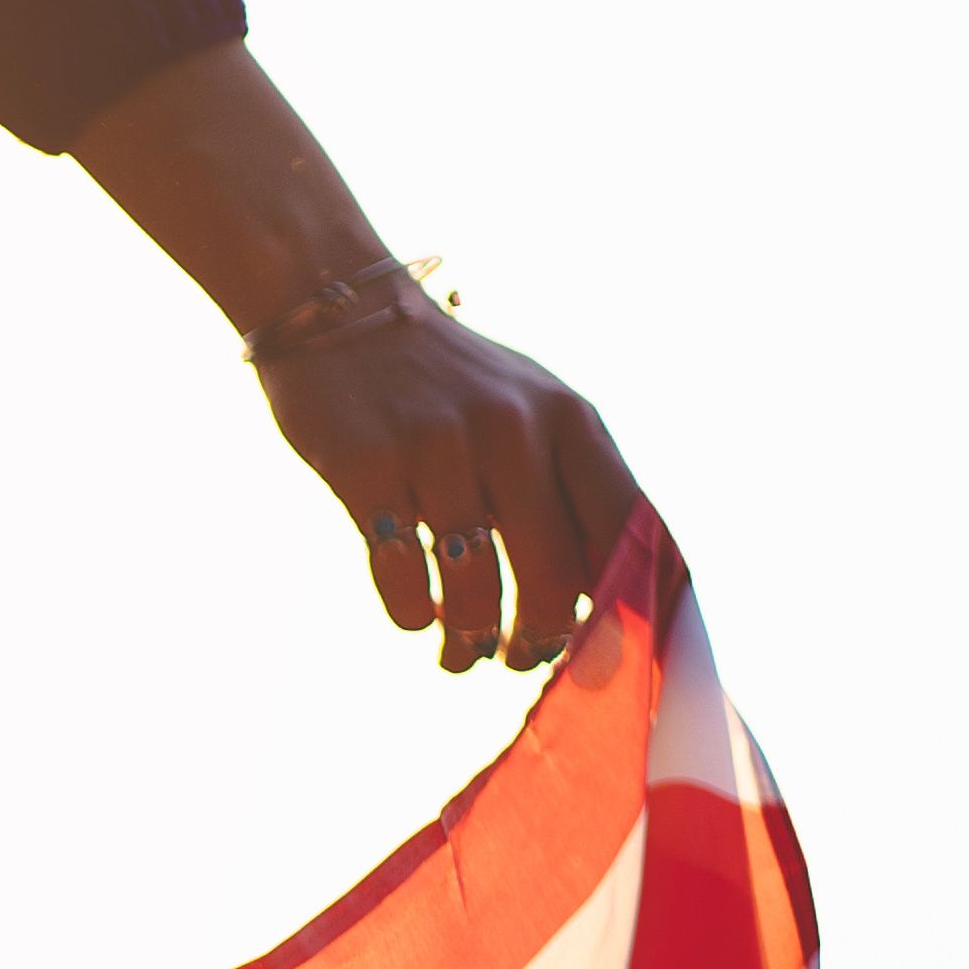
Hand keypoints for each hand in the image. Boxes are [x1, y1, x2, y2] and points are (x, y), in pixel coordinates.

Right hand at [248, 290, 642, 673]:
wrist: (340, 312)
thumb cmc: (449, 387)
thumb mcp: (529, 410)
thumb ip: (573, 486)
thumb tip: (603, 602)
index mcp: (568, 417)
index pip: (627, 528)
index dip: (627, 603)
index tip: (608, 649)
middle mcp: (511, 427)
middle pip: (553, 576)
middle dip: (539, 639)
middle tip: (519, 656)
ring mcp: (436, 444)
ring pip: (474, 588)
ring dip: (470, 640)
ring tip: (460, 652)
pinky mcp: (365, 464)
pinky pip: (401, 576)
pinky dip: (412, 612)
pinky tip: (413, 611)